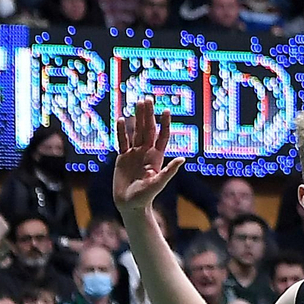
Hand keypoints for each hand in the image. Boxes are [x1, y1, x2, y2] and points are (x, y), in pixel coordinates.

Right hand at [113, 98, 186, 214]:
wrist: (130, 205)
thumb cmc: (146, 197)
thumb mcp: (158, 183)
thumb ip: (169, 171)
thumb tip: (182, 159)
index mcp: (156, 157)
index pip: (162, 136)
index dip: (164, 123)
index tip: (166, 110)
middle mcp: (146, 153)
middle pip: (148, 129)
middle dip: (148, 114)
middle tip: (148, 98)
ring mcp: (134, 154)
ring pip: (135, 132)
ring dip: (136, 118)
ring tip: (136, 102)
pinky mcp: (122, 158)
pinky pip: (122, 141)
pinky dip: (121, 131)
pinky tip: (121, 119)